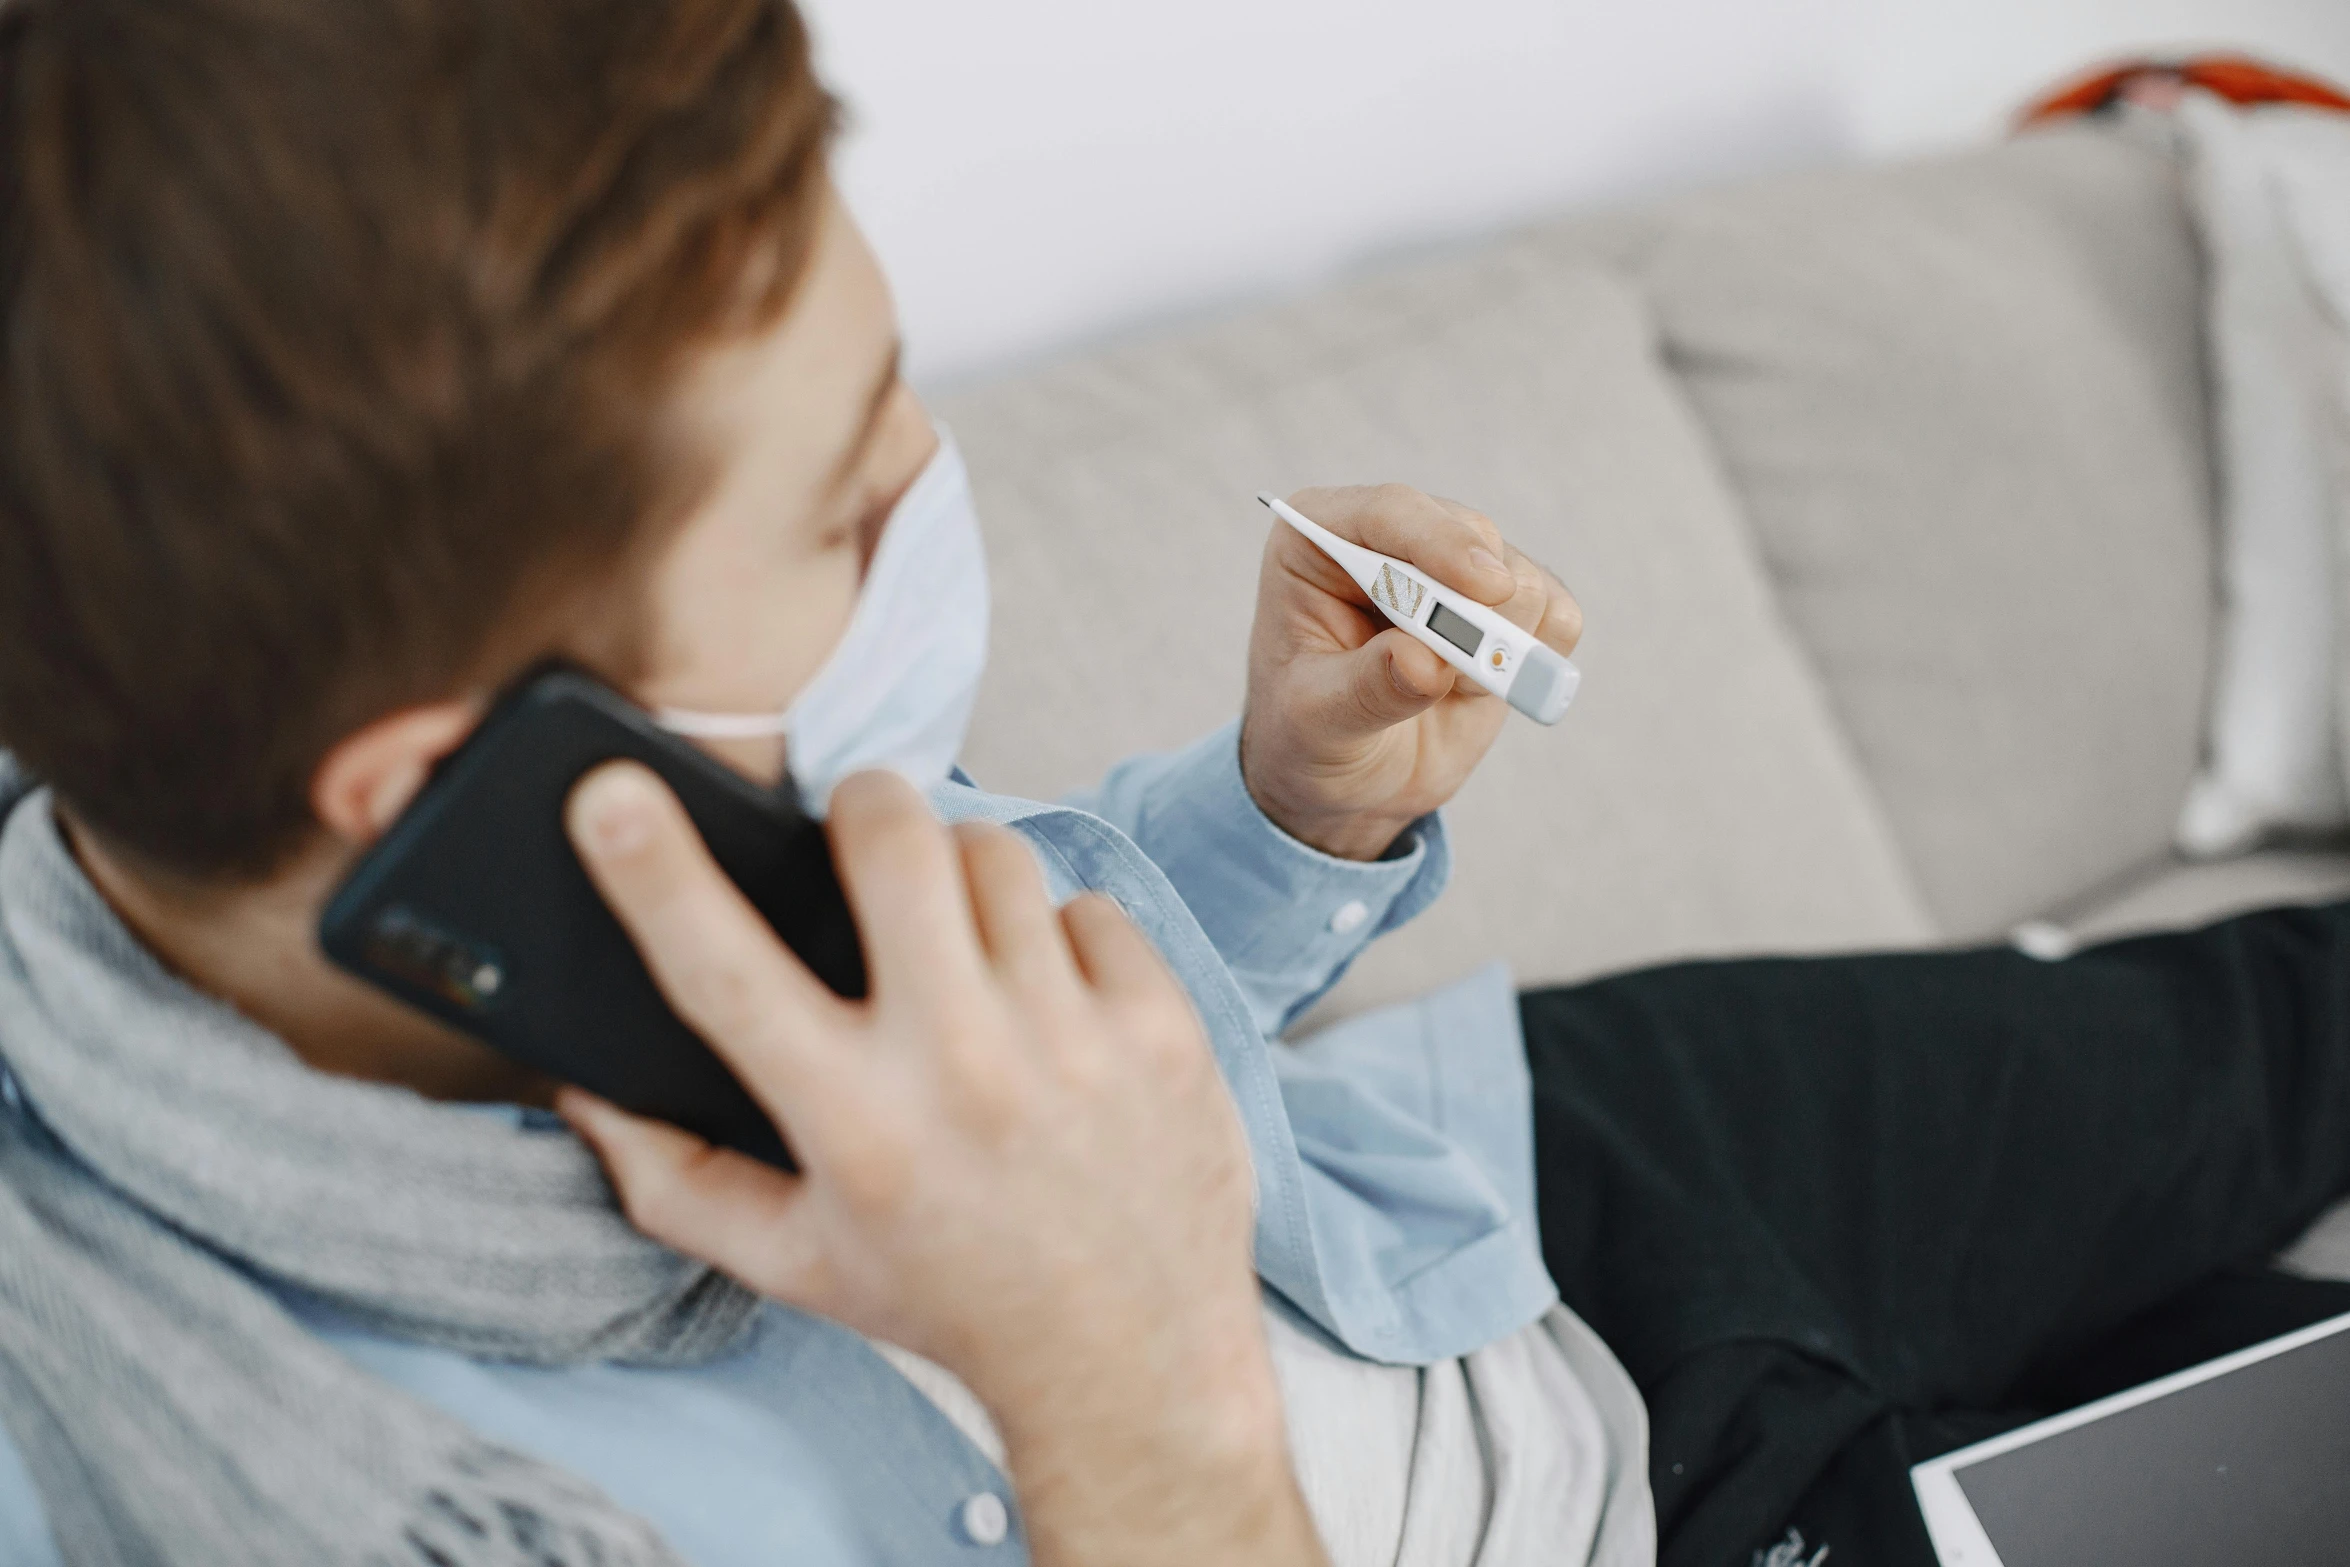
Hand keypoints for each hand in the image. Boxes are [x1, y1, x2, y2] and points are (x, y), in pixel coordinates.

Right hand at [558, 764, 1327, 1566]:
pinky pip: (1089, 908)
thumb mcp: (796, 1262)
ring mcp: (1073, 1041)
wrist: (1133, 1365)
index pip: (728, 974)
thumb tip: (585, 1094)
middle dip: (864, 808)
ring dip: (963, 875)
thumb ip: (674, 1181)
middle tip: (859, 833)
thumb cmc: (950, 1302)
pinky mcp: (1161, 1028)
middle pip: (894, 842)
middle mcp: (962, 1071)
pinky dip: (1061, 939)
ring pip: (996, 854)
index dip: (654, 873)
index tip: (611, 795)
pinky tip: (1052, 1005)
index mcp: (854, 1126)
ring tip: (962, 943)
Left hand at [1241, 484, 1581, 859]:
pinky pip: (1556, 612)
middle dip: (1482, 610)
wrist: (1351, 774)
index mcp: (1319, 544)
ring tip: (1447, 692)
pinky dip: (1534, 659)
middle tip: (1472, 678)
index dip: (1441, 541)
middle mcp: (1390, 540)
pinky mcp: (1504, 604)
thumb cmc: (1311, 736)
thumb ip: (1365, 690)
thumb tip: (1425, 662)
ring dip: (1502, 645)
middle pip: (1470, 537)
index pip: (1390, 512)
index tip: (1486, 589)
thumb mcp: (1316, 722)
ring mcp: (1453, 567)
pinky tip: (1478, 688)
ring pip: (1521, 576)